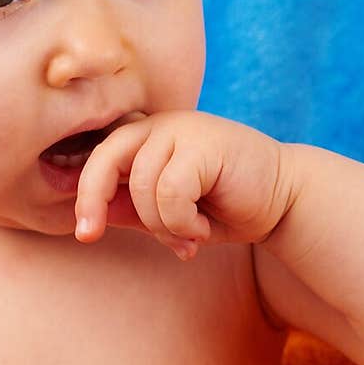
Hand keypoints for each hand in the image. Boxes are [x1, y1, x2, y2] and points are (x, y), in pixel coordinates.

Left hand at [75, 109, 288, 259]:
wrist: (284, 202)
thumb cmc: (225, 208)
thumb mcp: (168, 215)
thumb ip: (131, 210)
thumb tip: (85, 218)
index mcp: (147, 137)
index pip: (99, 157)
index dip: (80, 190)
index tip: (78, 229)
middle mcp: (161, 126)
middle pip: (106, 157)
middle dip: (90, 199)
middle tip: (88, 235)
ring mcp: (183, 129)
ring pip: (141, 185)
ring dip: (160, 225)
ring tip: (187, 238)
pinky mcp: (204, 143)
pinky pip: (169, 191)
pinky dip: (181, 222)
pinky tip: (202, 230)